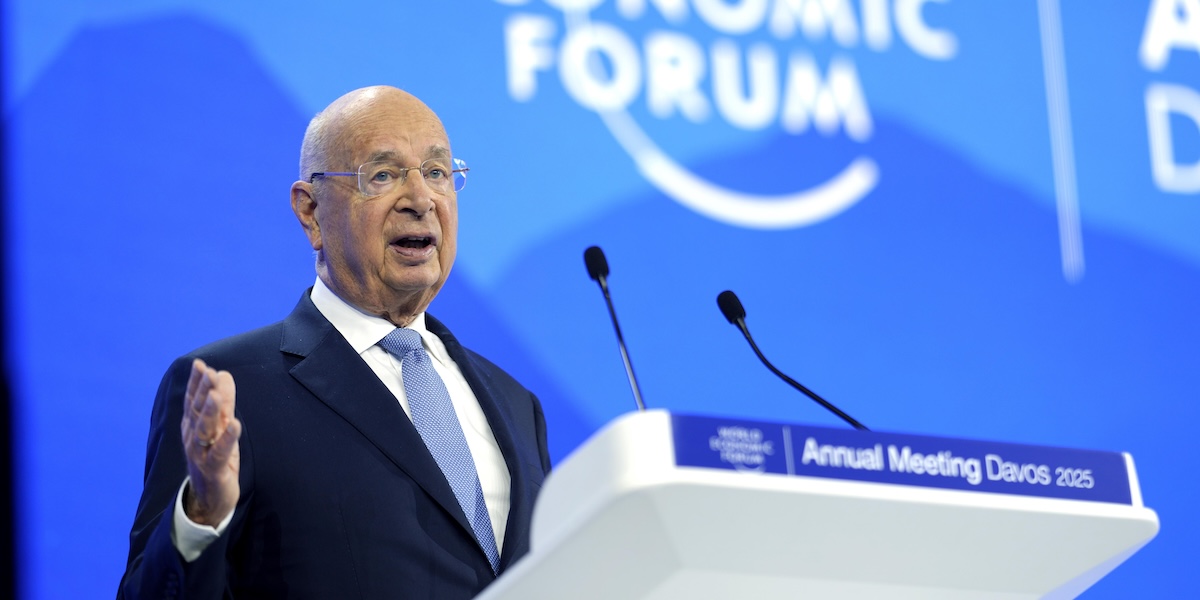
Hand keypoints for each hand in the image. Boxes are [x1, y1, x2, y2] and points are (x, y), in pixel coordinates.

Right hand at [180, 358, 241, 525]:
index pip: (193, 401)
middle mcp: (194, 438)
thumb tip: (223, 374)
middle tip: (208, 372)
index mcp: (193, 427)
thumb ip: (223, 402)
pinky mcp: (214, 469)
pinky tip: (235, 425)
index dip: (196, 383)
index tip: (201, 364)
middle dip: (202, 392)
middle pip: (197, 412)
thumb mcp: (219, 427)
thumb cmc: (215, 457)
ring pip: (204, 431)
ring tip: (215, 395)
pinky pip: (220, 453)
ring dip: (210, 412)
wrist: (209, 498)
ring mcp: (201, 455)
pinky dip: (227, 439)